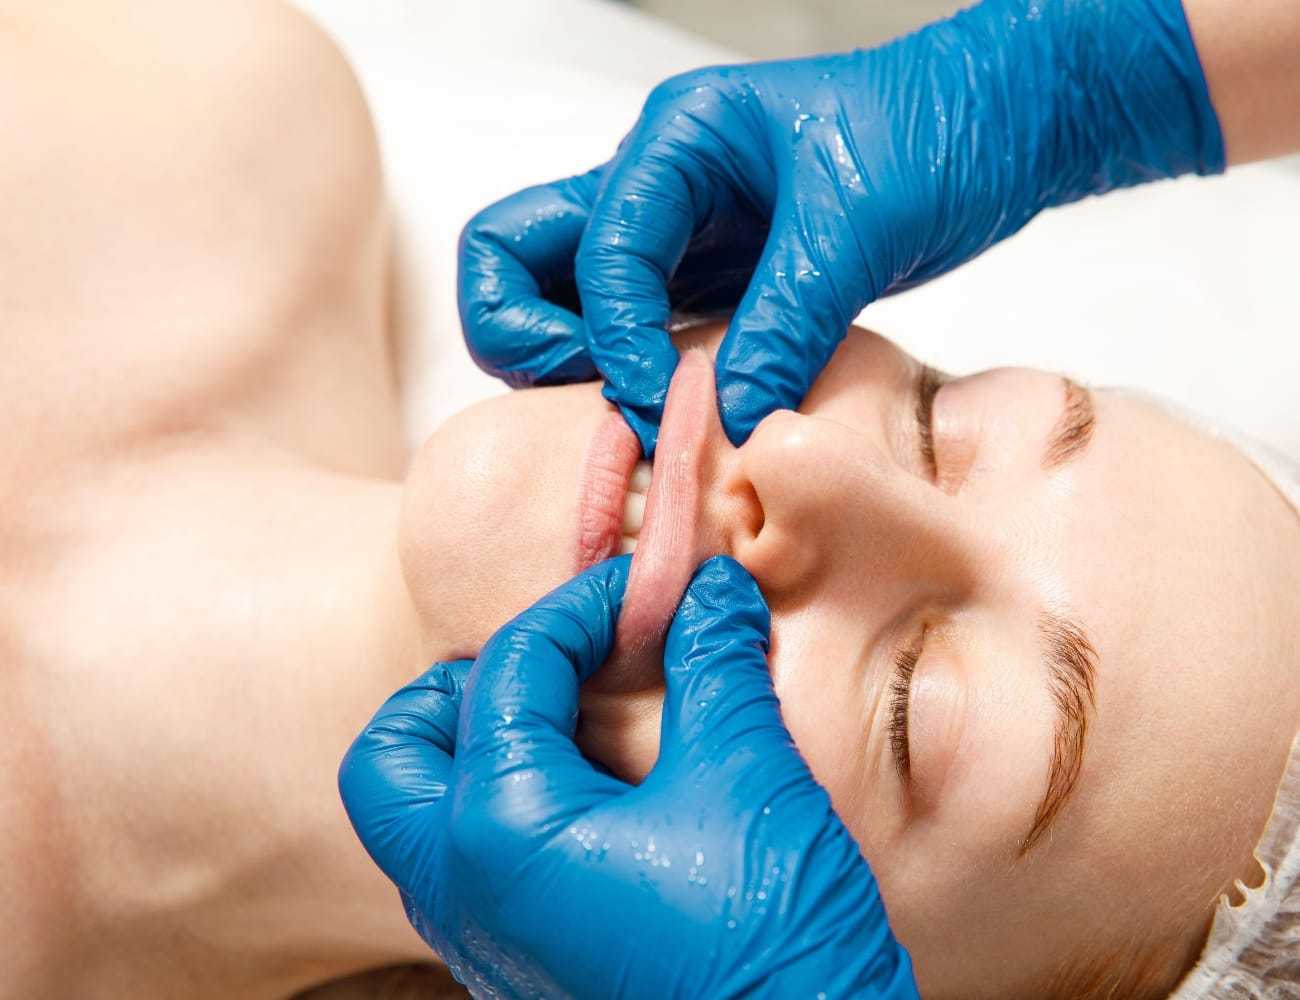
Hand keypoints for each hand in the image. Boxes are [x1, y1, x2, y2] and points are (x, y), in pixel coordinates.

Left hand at [340, 556, 918, 998]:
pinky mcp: (523, 972)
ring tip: (568, 713)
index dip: (582, 606)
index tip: (648, 587)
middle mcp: (463, 894)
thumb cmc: (772, 937)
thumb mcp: (746, 776)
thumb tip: (711, 588)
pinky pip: (468, 868)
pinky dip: (504, 805)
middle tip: (550, 658)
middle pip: (392, 755)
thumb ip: (716, 666)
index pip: (508, 671)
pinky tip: (594, 788)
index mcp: (498, 832)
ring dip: (474, 746)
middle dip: (459, 685)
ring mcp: (485, 944)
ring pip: (418, 819)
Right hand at [459, 0, 1222, 452]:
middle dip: (525, 336)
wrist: (989, 135)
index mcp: (675, 144)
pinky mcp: (705, 284)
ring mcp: (672, 239)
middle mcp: (653, 189)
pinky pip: (630, 335)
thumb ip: (786, 321)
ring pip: (556, 298)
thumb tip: (729, 417)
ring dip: (568, 363)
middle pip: (512, 255)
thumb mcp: (858, 225)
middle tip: (598, 397)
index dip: (615, 338)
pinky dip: (630, 378)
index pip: (597, 252)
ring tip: (633, 415)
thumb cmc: (931, 137)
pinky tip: (678, 415)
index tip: (658, 402)